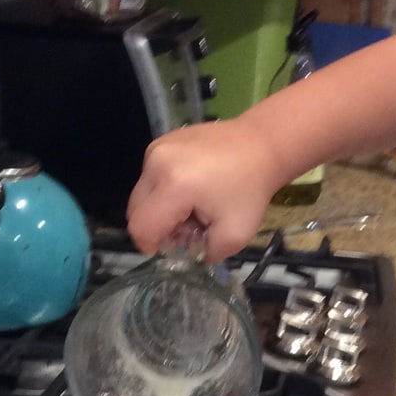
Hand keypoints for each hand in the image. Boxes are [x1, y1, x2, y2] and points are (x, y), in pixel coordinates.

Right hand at [126, 119, 280, 260]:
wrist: (260, 145)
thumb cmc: (250, 190)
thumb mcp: (236, 235)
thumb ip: (207, 253)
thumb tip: (190, 253)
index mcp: (174, 186)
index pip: (141, 227)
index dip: (152, 246)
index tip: (175, 247)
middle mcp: (156, 163)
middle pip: (135, 211)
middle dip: (158, 228)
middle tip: (189, 228)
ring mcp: (156, 148)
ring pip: (141, 195)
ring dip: (161, 210)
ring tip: (192, 208)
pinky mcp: (161, 142)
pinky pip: (150, 177)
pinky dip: (164, 191)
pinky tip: (191, 190)